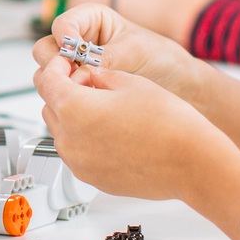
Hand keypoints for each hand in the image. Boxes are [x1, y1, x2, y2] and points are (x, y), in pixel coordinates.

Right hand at [30, 2, 204, 99]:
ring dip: (62, 83)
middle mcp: (79, 43)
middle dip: (57, 63)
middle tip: (77, 76)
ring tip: (88, 91)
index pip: (62, 25)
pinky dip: (68, 98)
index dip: (65, 39)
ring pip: (48, 73)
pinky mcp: (79, 90)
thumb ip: (104, 58)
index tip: (75, 53)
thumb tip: (78, 67)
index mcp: (91, 20)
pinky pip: (60, 94)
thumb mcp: (134, 52)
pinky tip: (89, 102)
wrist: (180, 88)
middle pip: (46, 49)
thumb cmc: (162, 60)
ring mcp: (76, 68)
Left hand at [33, 3, 239, 165]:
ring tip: (105, 108)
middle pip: (50, 107)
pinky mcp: (93, 178)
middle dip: (64, 91)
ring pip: (62, 132)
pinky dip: (86, 139)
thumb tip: (86, 75)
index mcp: (74, 108)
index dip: (57, 65)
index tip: (69, 61)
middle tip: (90, 83)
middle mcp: (69, 139)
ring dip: (73, 116)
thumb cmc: (168, 122)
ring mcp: (80, 163)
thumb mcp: (129, 82)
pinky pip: (78, 153)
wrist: (192, 162)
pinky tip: (113, 132)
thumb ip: (99, 75)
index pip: (47, 80)